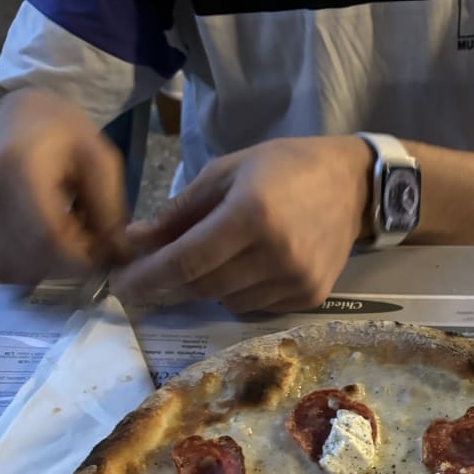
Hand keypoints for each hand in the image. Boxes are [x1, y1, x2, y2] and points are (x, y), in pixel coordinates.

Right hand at [0, 89, 129, 283]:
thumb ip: (109, 209)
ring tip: (67, 239)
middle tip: (89, 244)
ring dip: (47, 268)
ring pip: (12, 269)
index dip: (82, 256)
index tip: (104, 252)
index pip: (50, 237)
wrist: (18, 115)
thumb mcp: (99, 160)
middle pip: (30, 258)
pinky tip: (45, 243)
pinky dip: (27, 265)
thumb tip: (120, 257)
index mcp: (16, 168)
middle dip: (68, 264)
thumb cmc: (63, 131)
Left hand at [111, 136, 372, 313]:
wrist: (354, 185)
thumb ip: (180, 211)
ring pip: (227, 301)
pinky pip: (255, 307)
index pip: (185, 261)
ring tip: (215, 258)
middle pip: (202, 287)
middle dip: (171, 283)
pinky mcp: (310, 297)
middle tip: (152, 273)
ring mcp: (295, 280)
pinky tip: (247, 267)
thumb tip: (136, 241)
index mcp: (250, 215)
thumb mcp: (227, 172)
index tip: (120, 286)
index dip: (147, 278)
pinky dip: (238, 292)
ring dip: (208, 286)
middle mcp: (275, 254)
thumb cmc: (285, 167)